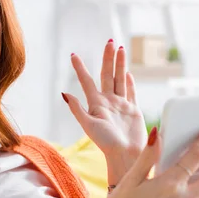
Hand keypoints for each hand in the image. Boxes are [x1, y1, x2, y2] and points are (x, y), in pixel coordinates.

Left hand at [62, 39, 146, 180]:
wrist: (126, 155)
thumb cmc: (106, 143)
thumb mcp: (88, 125)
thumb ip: (77, 109)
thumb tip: (65, 93)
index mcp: (96, 104)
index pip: (87, 81)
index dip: (80, 68)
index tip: (73, 55)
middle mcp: (108, 102)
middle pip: (107, 74)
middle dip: (108, 58)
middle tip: (110, 42)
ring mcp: (121, 105)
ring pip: (120, 79)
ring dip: (120, 64)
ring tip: (121, 48)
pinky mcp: (133, 110)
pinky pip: (130, 92)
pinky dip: (129, 81)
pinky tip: (127, 72)